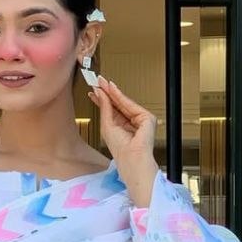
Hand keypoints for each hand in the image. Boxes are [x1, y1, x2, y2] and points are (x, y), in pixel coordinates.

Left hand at [88, 77, 159, 206]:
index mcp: (122, 128)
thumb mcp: (107, 126)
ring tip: (101, 82)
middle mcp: (131, 123)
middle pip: (118, 104)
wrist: (132, 161)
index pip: (112, 110)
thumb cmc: (121, 152)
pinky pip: (130, 104)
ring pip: (123, 102)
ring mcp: (140, 120)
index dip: (103, 99)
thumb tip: (101, 93)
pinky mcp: (147, 119)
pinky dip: (120, 96)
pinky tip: (111, 89)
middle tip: (97, 81)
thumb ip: (105, 108)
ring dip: (112, 91)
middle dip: (106, 92)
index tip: (94, 89)